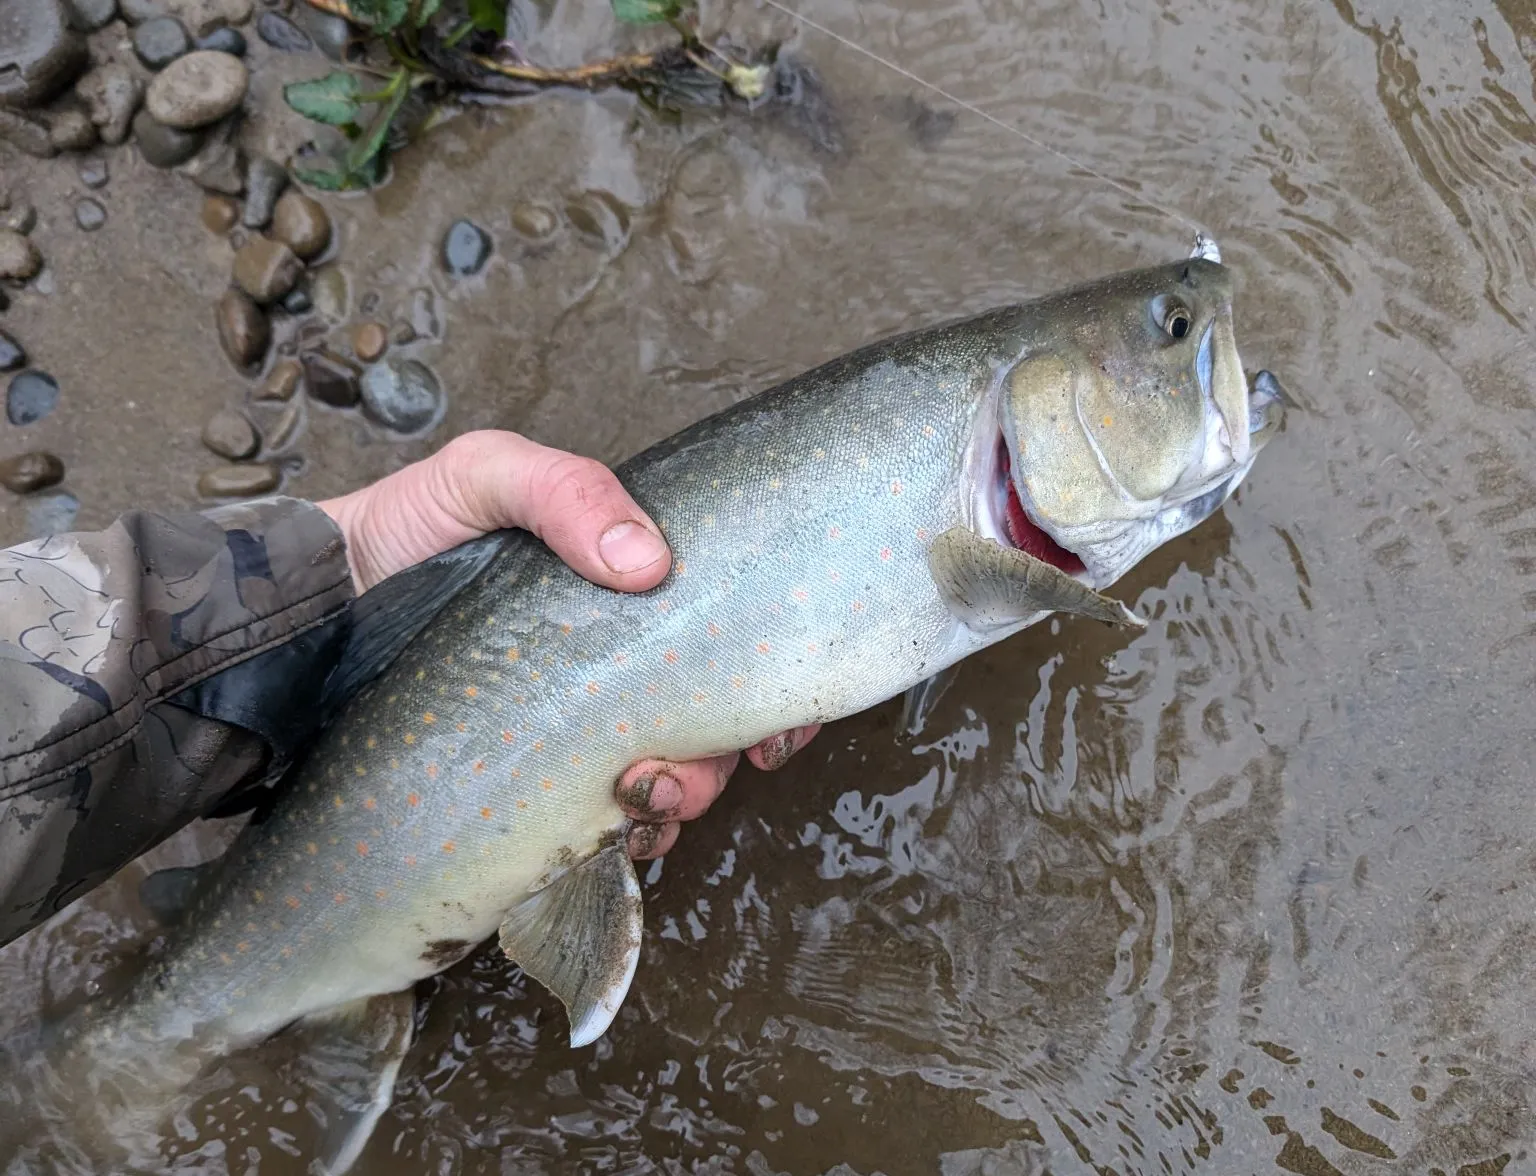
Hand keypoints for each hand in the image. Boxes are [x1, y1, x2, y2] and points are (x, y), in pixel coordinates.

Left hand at [317, 430, 819, 858]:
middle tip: (673, 773)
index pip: (731, 645)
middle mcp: (618, 669)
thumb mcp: (484, 476)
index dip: (772, 691)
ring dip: (678, 803)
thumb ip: (563, 490)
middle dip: (718, 763)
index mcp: (632, 599)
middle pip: (714, 728)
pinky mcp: (530, 786)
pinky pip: (603, 828)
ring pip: (669, 784)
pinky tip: (610, 835)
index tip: (775, 727)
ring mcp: (577, 732)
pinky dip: (627, 839)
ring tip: (637, 802)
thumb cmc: (406, 531)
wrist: (309, 610)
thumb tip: (650, 561)